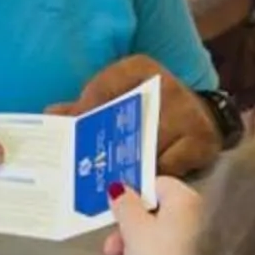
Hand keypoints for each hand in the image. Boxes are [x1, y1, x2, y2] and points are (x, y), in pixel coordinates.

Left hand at [61, 54, 219, 179]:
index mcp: (139, 68)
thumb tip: (51, 116)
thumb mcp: (115, 98)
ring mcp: (188, 113)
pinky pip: (170, 168)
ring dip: (128, 170)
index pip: (104, 86)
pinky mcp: (203, 140)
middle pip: (126, 124)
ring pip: (147, 151)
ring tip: (112, 185)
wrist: (199, 117)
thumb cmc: (146, 109)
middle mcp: (166, 85)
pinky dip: (154, 180)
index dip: (85, 111)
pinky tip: (143, 187)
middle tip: (88, 171)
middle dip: (106, 149)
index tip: (74, 133)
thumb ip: (82, 107)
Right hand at [104, 174, 205, 254]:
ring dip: (134, 248)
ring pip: (159, 236)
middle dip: (127, 229)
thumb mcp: (133, 230)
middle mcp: (198, 215)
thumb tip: (119, 189)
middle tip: (111, 247)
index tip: (113, 211)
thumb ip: (123, 206)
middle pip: (155, 213)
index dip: (130, 196)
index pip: (155, 184)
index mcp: (185, 198)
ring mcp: (201, 242)